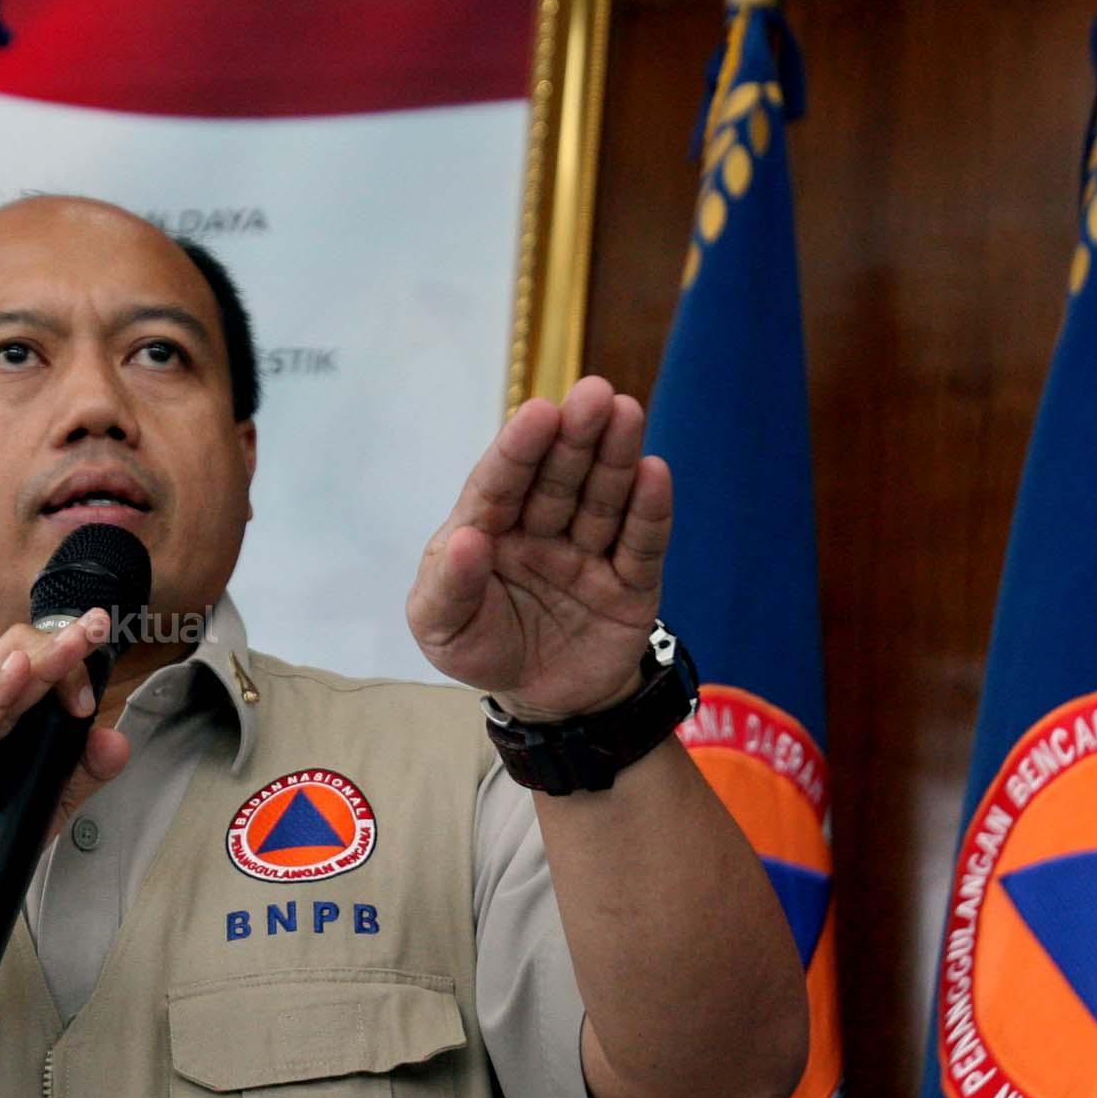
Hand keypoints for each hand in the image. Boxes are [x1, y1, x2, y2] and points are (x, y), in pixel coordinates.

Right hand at [0, 612, 131, 925]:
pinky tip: (21, 671)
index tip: (95, 677)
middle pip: (15, 652)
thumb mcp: (43, 802)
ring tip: (79, 641)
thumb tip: (117, 740)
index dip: (66, 657)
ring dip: (46, 659)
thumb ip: (80, 770)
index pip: (24, 656)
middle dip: (63, 644)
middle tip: (98, 635)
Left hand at [407, 376, 670, 721]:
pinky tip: (654, 472)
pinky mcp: (631, 582)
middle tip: (593, 393)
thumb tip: (466, 540)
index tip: (539, 413)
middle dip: (575, 436)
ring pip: (602, 498)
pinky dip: (649, 510)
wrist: (543, 703)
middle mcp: (541, 530)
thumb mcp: (442, 630)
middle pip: (558, 478)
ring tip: (625, 411)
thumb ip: (446, 589)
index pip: (501, 484)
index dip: (519, 448)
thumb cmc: (482, 649)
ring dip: (615, 456)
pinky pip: (640, 544)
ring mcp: (588, 552)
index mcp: (488, 529)